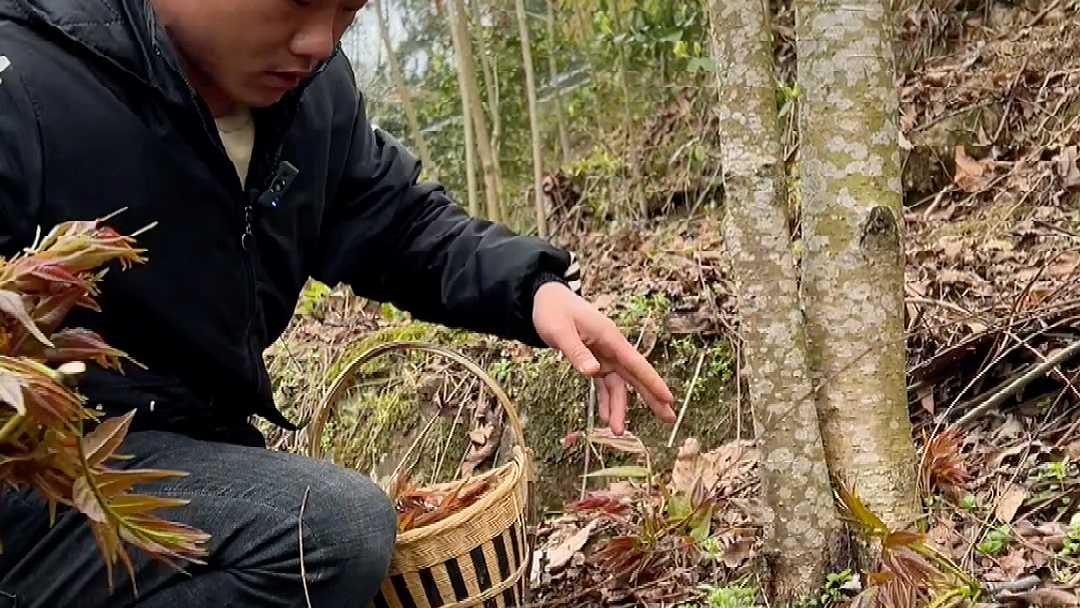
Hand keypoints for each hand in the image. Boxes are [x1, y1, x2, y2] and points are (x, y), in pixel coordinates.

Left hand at [532, 281, 675, 434]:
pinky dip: (604, 399)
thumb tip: (594, 372)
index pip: (636, 363)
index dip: (652, 382)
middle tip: (668, 418)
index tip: (668, 398)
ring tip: (618, 431)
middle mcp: (611, 348)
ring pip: (618, 384)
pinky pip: (603, 383)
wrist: (544, 299)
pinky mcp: (594, 359)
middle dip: (651, 397)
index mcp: (609, 338)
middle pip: (635, 376)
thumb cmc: (553, 311)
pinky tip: (604, 416)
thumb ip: (576, 352)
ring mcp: (604, 355)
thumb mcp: (560, 331)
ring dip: (619, 406)